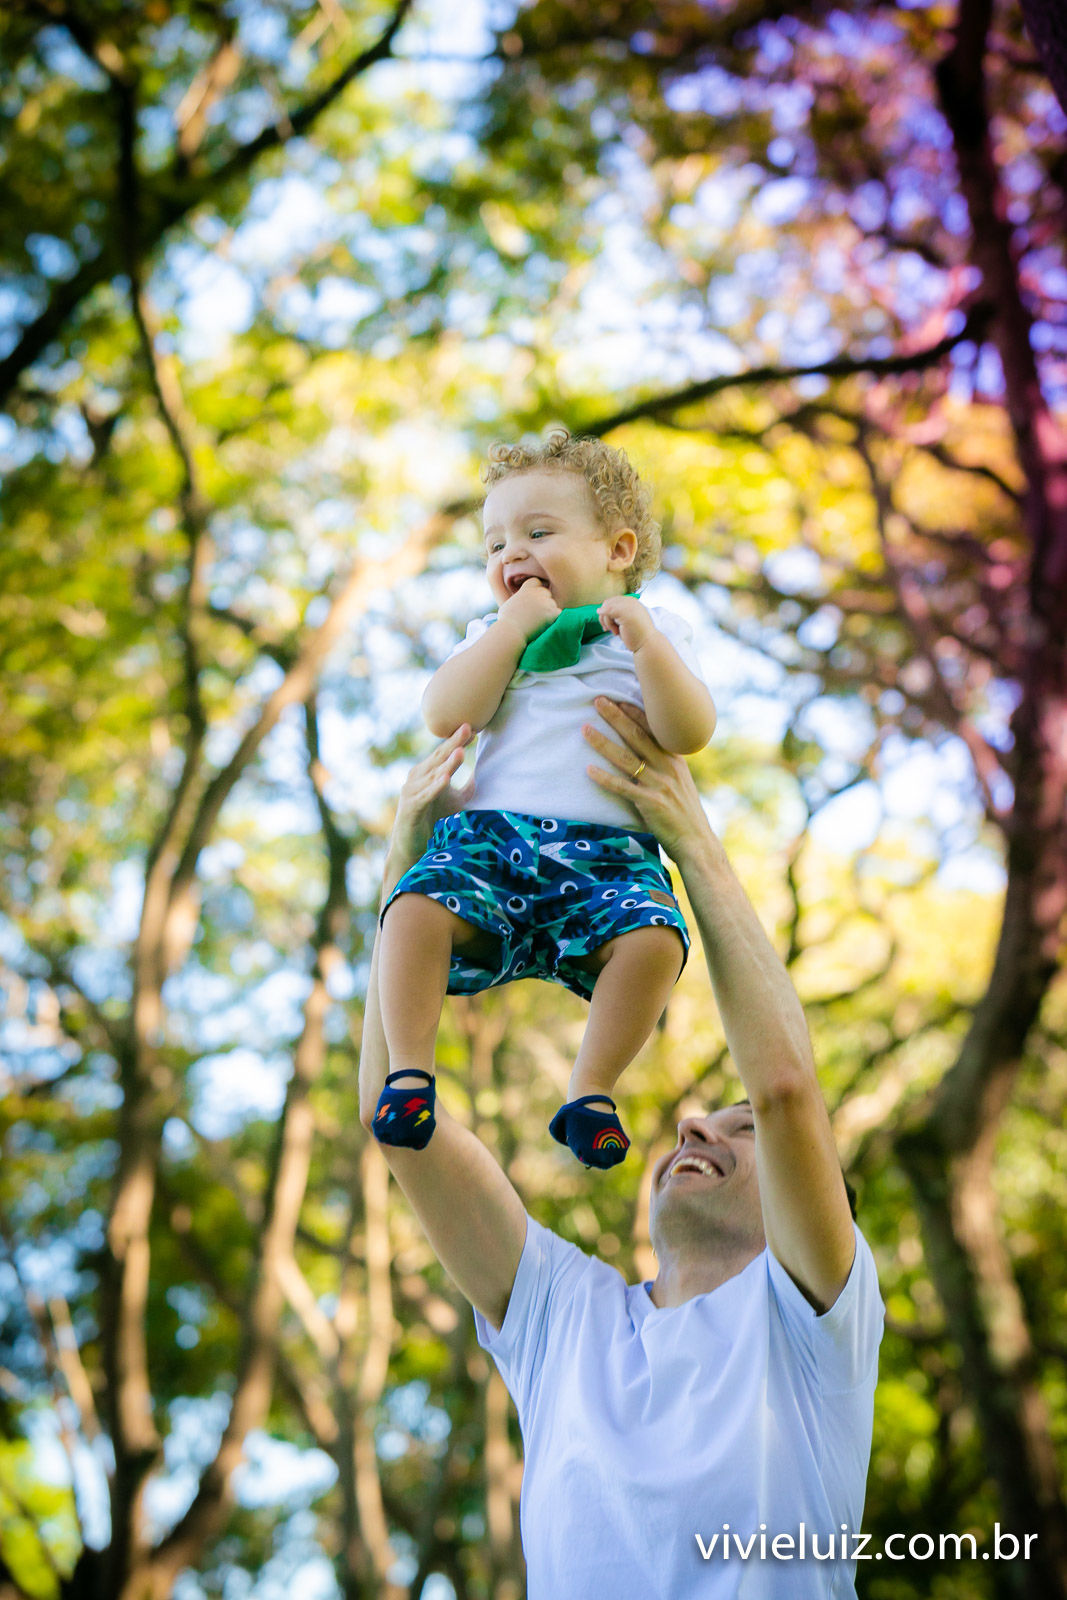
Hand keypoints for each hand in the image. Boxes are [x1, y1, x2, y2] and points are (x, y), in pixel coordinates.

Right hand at [385, 724, 473, 892]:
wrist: (411, 843)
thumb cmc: (431, 817)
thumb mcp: (453, 801)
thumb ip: (465, 788)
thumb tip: (479, 776)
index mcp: (426, 772)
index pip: (444, 753)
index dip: (457, 740)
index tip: (473, 727)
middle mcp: (417, 778)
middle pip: (438, 758)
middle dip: (453, 743)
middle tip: (467, 728)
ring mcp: (412, 792)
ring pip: (433, 775)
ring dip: (447, 763)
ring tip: (461, 751)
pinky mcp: (411, 807)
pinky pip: (426, 795)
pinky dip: (435, 786)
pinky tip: (446, 778)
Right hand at [497, 579, 559, 642]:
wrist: (511, 632)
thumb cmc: (506, 622)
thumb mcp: (508, 604)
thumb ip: (518, 599)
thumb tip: (519, 601)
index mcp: (526, 589)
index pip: (536, 582)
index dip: (536, 589)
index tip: (534, 598)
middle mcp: (537, 593)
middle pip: (546, 592)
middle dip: (544, 601)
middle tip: (538, 613)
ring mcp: (545, 602)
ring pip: (552, 604)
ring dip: (549, 611)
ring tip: (538, 622)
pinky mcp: (552, 612)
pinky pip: (558, 613)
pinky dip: (554, 619)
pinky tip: (545, 624)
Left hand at [583, 698, 710, 861]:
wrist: (696, 841)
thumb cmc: (684, 812)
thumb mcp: (679, 781)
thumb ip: (664, 764)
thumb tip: (646, 750)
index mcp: (675, 759)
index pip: (653, 729)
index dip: (634, 712)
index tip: (617, 698)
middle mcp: (668, 767)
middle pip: (637, 736)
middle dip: (616, 716)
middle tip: (598, 700)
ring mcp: (659, 785)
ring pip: (626, 759)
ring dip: (603, 743)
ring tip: (584, 729)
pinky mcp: (650, 803)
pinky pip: (623, 788)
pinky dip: (605, 779)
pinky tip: (589, 771)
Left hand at [598, 595, 654, 651]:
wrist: (646, 643)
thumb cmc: (635, 634)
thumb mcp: (624, 620)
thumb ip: (616, 613)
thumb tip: (599, 610)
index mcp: (632, 602)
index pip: (611, 601)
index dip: (606, 612)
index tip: (607, 625)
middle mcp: (630, 601)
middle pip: (607, 603)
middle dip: (604, 617)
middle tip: (608, 629)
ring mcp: (628, 606)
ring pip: (606, 608)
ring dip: (607, 622)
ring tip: (616, 631)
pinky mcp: (624, 612)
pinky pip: (607, 613)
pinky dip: (608, 623)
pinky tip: (616, 631)